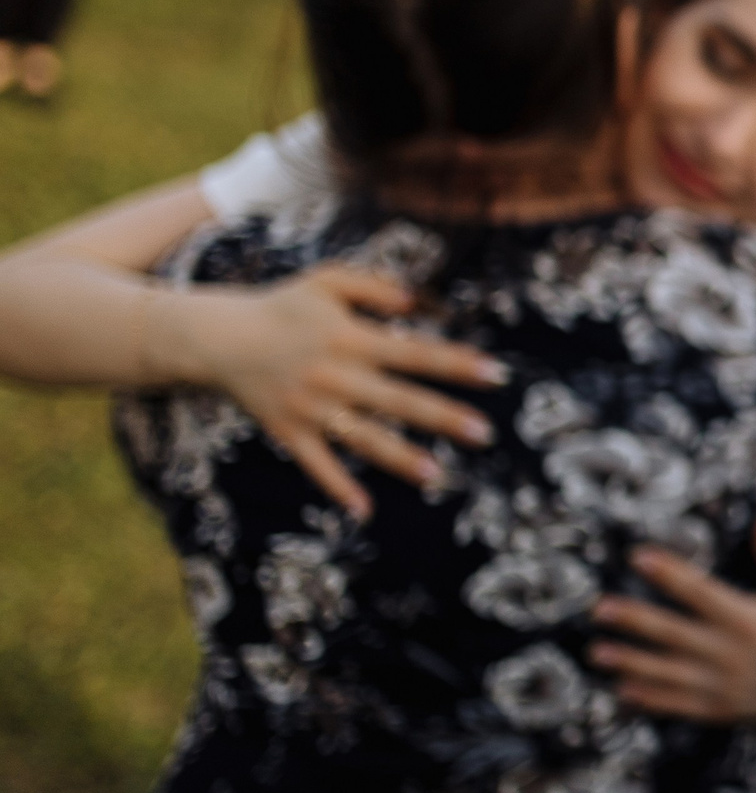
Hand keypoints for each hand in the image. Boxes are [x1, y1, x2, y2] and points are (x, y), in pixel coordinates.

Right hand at [176, 264, 503, 519]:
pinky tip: (364, 511)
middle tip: (486, 433)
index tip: (497, 374)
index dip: (456, 363)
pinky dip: (337, 487)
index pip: (415, 353)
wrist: (220, 338)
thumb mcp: (329, 281)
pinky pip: (316, 463)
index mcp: (351, 338)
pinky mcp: (288, 431)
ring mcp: (311, 407)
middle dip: (442, 417)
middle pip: (398, 400)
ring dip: (399, 458)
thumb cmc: (287, 307)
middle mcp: (334, 375)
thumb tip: (422, 302)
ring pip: (362, 437)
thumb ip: (377, 285)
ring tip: (437, 475)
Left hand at [589, 517, 755, 760]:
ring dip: (631, 662)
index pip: (701, 591)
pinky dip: (649, 699)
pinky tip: (620, 690)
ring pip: (668, 672)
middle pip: (675, 633)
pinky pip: (677, 705)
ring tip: (597, 651)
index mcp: (749, 618)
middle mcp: (732, 652)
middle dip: (636, 620)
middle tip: (600, 608)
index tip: (638, 556)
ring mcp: (723, 684)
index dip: (669, 573)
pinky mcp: (718, 709)